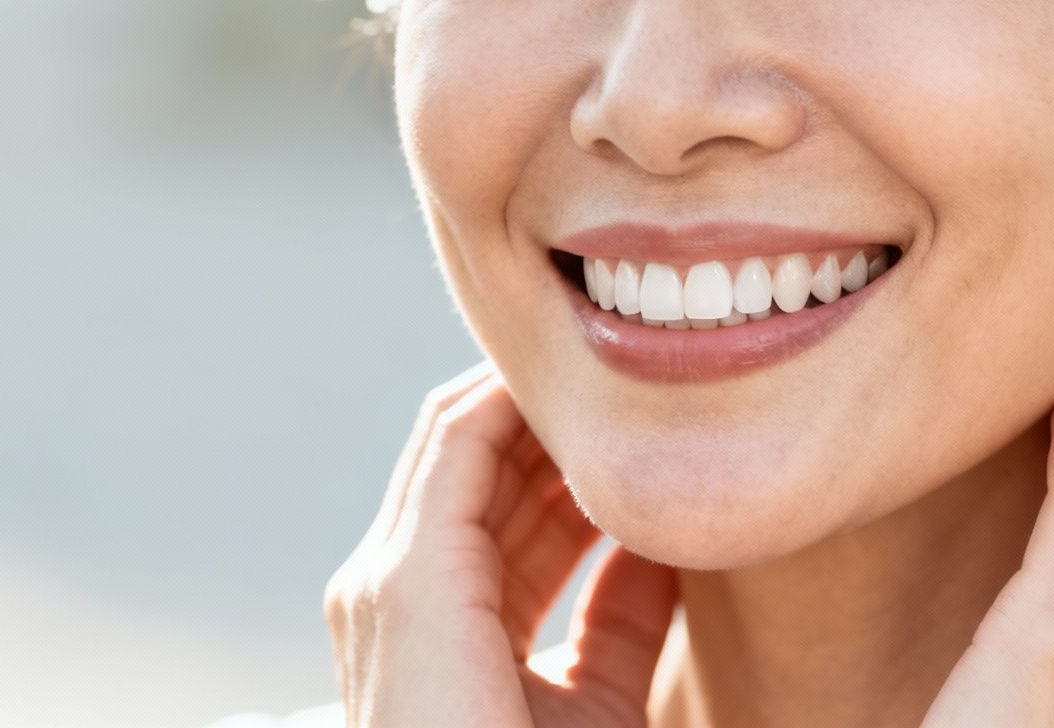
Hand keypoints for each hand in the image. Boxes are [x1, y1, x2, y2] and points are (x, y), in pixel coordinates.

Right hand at [324, 363, 678, 726]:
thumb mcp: (600, 699)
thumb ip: (622, 618)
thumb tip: (664, 544)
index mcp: (438, 621)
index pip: (497, 501)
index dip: (568, 452)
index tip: (643, 415)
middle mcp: (396, 591)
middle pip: (478, 459)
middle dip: (556, 411)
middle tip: (640, 370)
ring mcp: (389, 581)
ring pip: (462, 435)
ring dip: (539, 391)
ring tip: (621, 360)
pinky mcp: (405, 579)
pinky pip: (457, 445)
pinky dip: (514, 398)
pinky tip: (586, 383)